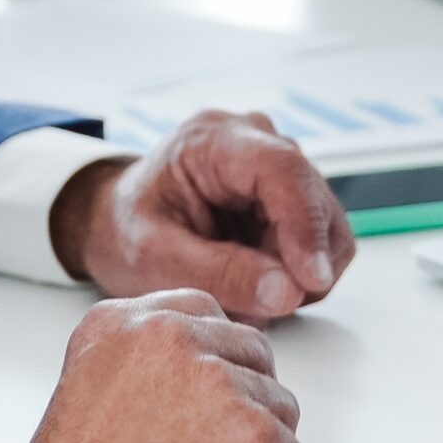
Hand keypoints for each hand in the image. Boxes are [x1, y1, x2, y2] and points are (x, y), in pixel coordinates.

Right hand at [24, 289, 311, 442]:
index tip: (202, 403)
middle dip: (244, 407)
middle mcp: (171, 338)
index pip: (203, 314)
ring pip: (281, 412)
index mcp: (121, 323)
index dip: (214, 364)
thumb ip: (140, 368)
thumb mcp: (84, 396)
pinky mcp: (260, 438)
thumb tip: (189, 379)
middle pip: (252, 355)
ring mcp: (221, 384)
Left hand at [50, 110, 353, 322]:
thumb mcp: (155, 258)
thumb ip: (219, 274)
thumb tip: (289, 292)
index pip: (283, 170)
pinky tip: (254, 280)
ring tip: (244, 292)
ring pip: (326, 224)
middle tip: (252, 303)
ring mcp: (276, 163)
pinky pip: (319, 239)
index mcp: (213, 141)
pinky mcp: (288, 193)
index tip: (310, 281)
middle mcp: (255, 139)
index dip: (306, 226)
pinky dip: (296, 271)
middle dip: (296, 262)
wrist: (116, 222)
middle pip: (315, 199)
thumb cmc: (125, 232)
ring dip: (297, 272)